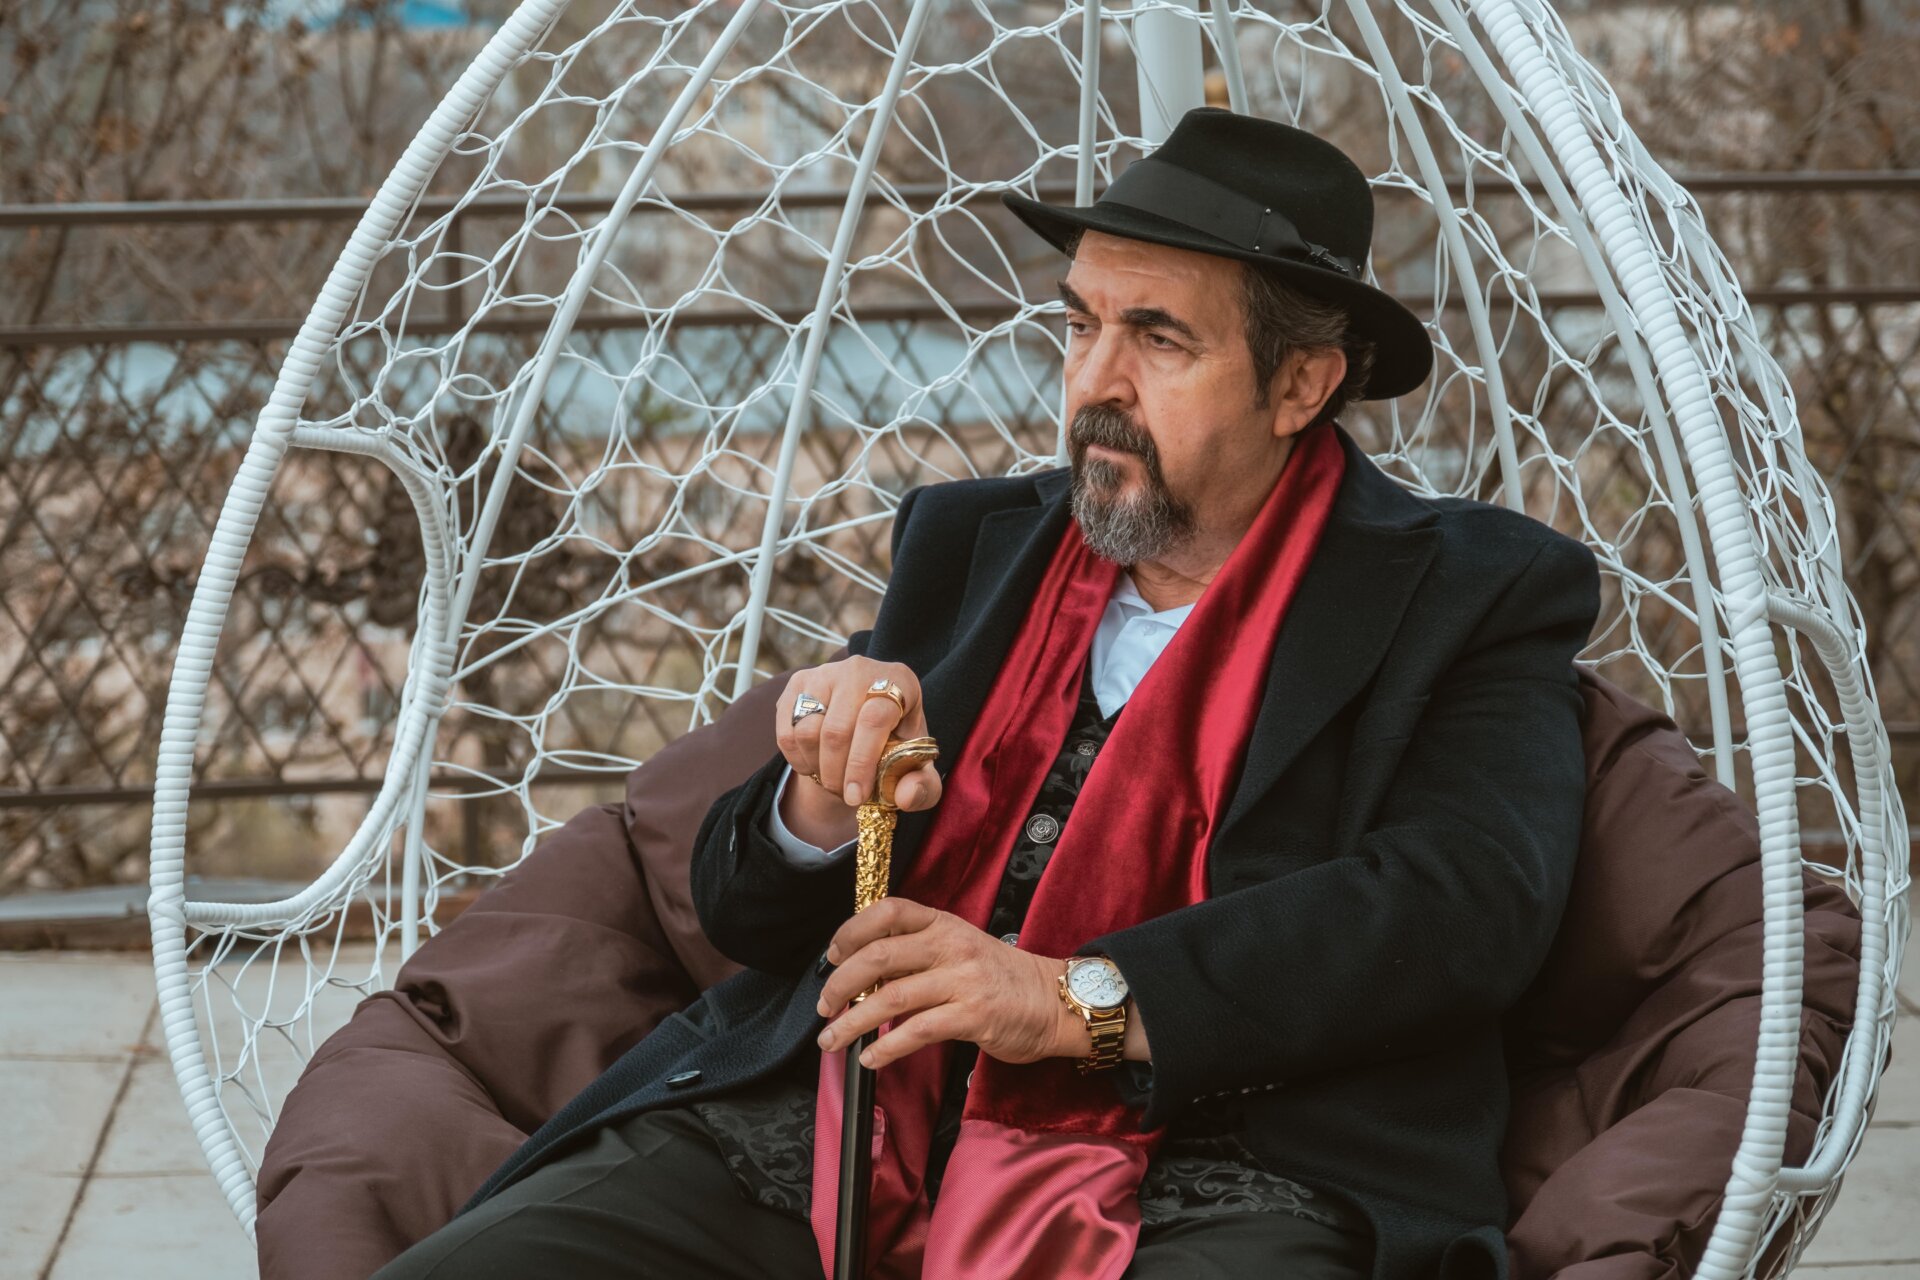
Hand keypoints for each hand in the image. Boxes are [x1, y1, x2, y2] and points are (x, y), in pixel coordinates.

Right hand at [777, 656, 942, 812]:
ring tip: (832, 779)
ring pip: (806, 731)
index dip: (861, 764)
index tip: (856, 798)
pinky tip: (814, 765)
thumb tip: (907, 796)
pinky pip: (786, 730)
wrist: (868, 725)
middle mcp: (861, 669)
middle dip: (836, 775)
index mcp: (899, 681)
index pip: (873, 720)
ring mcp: (825, 673)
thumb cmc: (898, 746)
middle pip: (836, 730)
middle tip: (844, 796)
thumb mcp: (918, 768)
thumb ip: (923, 787)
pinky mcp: (798, 683)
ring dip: (816, 767)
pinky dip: (797, 759)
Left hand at [813, 898, 1076, 1069]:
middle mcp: (951, 945)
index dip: (851, 930)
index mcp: (944, 923)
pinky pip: (917, 1031)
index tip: (832, 955)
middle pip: (879, 954)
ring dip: (853, 1022)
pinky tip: (870, 1058)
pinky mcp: (973, 1016)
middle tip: (824, 1006)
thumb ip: (919, 954)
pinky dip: (886, 1047)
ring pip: (892, 996)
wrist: (1054, 1002)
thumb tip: (865, 974)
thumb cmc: (1001, 979)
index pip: (889, 911)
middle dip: (841, 983)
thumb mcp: (961, 949)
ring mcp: (963, 980)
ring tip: (832, 1040)